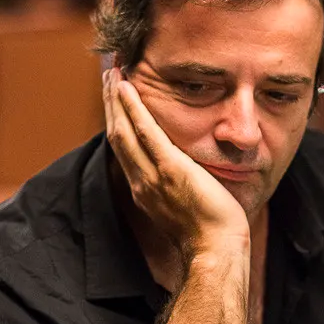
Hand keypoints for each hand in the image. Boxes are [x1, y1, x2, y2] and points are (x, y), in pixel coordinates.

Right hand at [103, 68, 248, 256]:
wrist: (215, 249)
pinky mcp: (170, 169)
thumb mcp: (184, 207)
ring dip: (116, 99)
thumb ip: (176, 188)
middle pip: (117, 135)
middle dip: (110, 104)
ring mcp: (152, 176)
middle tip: (108, 75)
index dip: (116, 121)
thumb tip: (183, 175)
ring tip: (113, 73)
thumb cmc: (208, 233)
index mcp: (144, 191)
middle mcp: (141, 182)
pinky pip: (146, 132)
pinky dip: (133, 109)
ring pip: (124, 130)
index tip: (114, 100)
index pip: (124, 149)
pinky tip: (127, 89)